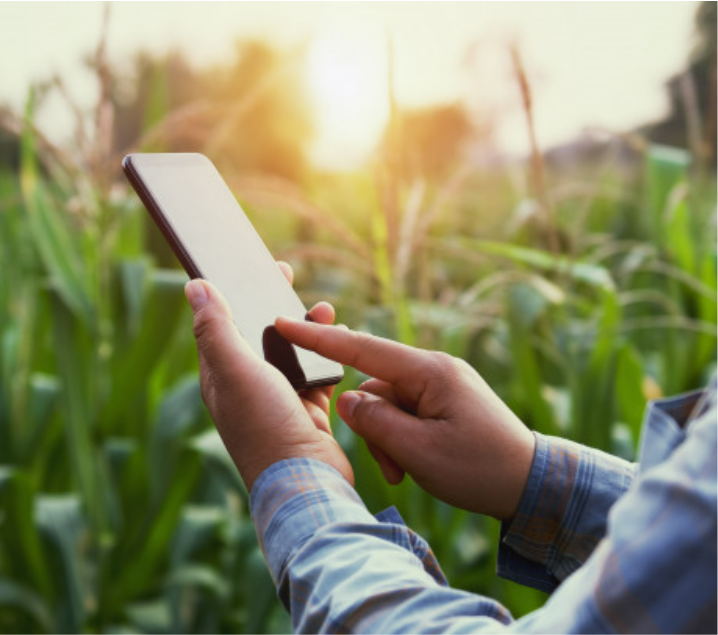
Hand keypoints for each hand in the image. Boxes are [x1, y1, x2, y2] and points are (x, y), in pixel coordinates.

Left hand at [185, 263, 352, 491]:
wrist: (306, 485)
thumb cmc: (264, 428)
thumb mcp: (235, 371)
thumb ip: (215, 329)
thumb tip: (194, 286)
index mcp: (220, 377)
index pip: (221, 324)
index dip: (231, 292)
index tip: (248, 265)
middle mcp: (246, 387)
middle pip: (257, 334)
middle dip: (271, 302)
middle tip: (286, 273)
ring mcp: (277, 400)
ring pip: (290, 351)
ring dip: (305, 326)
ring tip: (324, 307)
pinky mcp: (307, 411)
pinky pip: (316, 372)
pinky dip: (327, 354)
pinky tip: (339, 338)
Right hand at [274, 318, 534, 520]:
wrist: (533, 486)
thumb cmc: (481, 469)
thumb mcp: (420, 452)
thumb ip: (375, 422)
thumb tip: (344, 399)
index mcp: (430, 372)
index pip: (363, 349)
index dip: (320, 338)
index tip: (284, 321)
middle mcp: (434, 370)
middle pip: (374, 387)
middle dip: (372, 427)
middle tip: (391, 467)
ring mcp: (439, 385)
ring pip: (386, 405)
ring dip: (387, 440)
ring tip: (406, 472)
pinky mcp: (442, 402)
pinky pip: (403, 414)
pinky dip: (400, 440)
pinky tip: (414, 465)